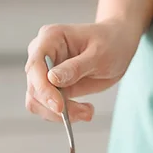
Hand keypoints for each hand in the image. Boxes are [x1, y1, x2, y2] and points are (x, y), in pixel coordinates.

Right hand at [25, 19, 141, 121]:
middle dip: (55, 105)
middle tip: (84, 113)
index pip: (35, 66)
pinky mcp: (52, 87)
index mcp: (50, 38)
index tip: (60, 107)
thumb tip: (52, 79)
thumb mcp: (99, 55)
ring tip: (87, 112)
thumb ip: (75, 67)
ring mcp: (44, 71)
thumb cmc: (110, 43)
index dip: (43, 89)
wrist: (119, 46)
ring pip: (37, 101)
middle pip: (34, 87)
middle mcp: (42, 54)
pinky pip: (48, 107)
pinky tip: (85, 110)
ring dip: (60, 114)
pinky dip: (65, 114)